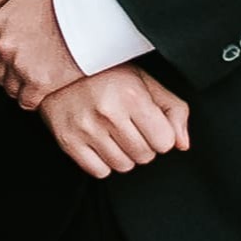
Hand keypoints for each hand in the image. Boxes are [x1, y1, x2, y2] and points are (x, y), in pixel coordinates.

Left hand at [0, 0, 81, 109]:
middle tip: (29, 71)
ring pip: (10, 88)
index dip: (1, 57)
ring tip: (38, 82)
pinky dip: (34, 100)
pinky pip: (27, 101)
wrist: (92, 10)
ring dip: (21, 88)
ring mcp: (20, 66)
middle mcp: (4, 47)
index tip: (16, 58)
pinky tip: (44, 92)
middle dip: (11, 73)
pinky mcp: (39, 83)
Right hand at [39, 62, 194, 176]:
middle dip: (143, 146)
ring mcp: (86, 129)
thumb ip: (173, 110)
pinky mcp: (68, 141)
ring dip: (123, 155)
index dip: (161, 136)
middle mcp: (108, 113)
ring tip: (114, 135)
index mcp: (132, 95)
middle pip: (145, 156)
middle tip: (130, 128)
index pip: (165, 142)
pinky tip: (99, 143)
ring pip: (123, 166)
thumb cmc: (105, 74)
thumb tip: (182, 143)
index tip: (149, 125)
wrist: (57, 69)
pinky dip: (102, 163)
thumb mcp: (145, 82)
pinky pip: (98, 171)